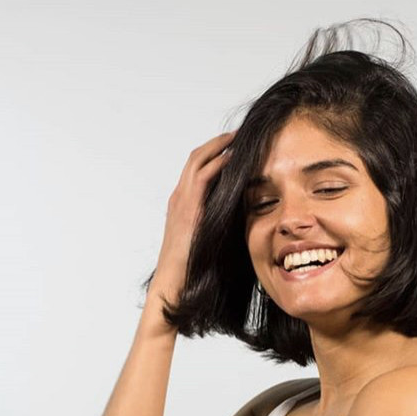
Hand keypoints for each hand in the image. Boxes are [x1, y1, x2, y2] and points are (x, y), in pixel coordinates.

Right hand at [153, 129, 236, 300]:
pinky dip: (217, 162)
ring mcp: (181, 200)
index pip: (197, 168)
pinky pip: (202, 176)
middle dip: (218, 143)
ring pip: (198, 160)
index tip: (235, 147)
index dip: (215, 154)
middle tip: (239, 133)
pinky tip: (233, 156)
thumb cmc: (192, 268)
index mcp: (183, 203)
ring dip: (219, 145)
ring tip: (238, 137)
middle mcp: (180, 196)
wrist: (174, 282)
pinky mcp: (188, 208)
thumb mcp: (208, 239)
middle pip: (197, 157)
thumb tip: (242, 219)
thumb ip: (219, 224)